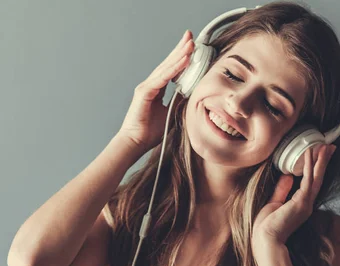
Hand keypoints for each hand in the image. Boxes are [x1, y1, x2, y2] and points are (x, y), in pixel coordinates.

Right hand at [117, 30, 194, 151]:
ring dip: (179, 55)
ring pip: (165, 68)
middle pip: (167, 64)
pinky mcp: (144, 93)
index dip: (180, 58)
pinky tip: (184, 60)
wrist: (135, 143)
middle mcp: (150, 85)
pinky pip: (162, 78)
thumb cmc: (149, 133)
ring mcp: (146, 87)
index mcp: (156, 89)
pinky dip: (174, 68)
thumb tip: (192, 95)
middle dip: (180, 49)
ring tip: (190, 44)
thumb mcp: (170, 114)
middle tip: (191, 36)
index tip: (191, 47)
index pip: (170, 70)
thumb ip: (178, 102)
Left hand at [251, 144, 336, 254]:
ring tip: (324, 146)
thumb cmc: (267, 227)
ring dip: (320, 160)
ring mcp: (305, 203)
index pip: (311, 182)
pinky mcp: (301, 203)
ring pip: (316, 177)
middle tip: (330, 146)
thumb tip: (287, 176)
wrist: (266, 240)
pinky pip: (307, 180)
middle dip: (323, 161)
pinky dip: (309, 166)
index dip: (315, 168)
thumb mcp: (273, 203)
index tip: (319, 155)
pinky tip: (310, 154)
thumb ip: (281, 190)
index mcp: (300, 204)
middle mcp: (306, 203)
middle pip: (318, 178)